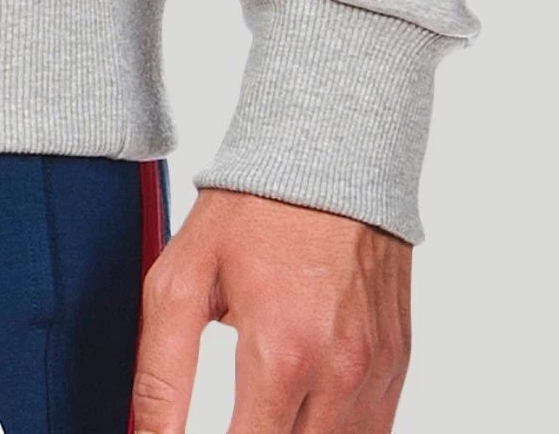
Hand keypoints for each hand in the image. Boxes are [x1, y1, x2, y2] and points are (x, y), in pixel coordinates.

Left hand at [132, 189, 411, 433]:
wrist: (328, 153)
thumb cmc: (251, 210)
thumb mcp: (181, 278)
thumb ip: (160, 370)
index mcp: (281, 354)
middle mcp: (340, 375)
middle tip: (233, 422)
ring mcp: (376, 373)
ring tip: (260, 416)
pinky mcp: (397, 364)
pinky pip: (374, 432)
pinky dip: (337, 432)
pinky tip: (300, 412)